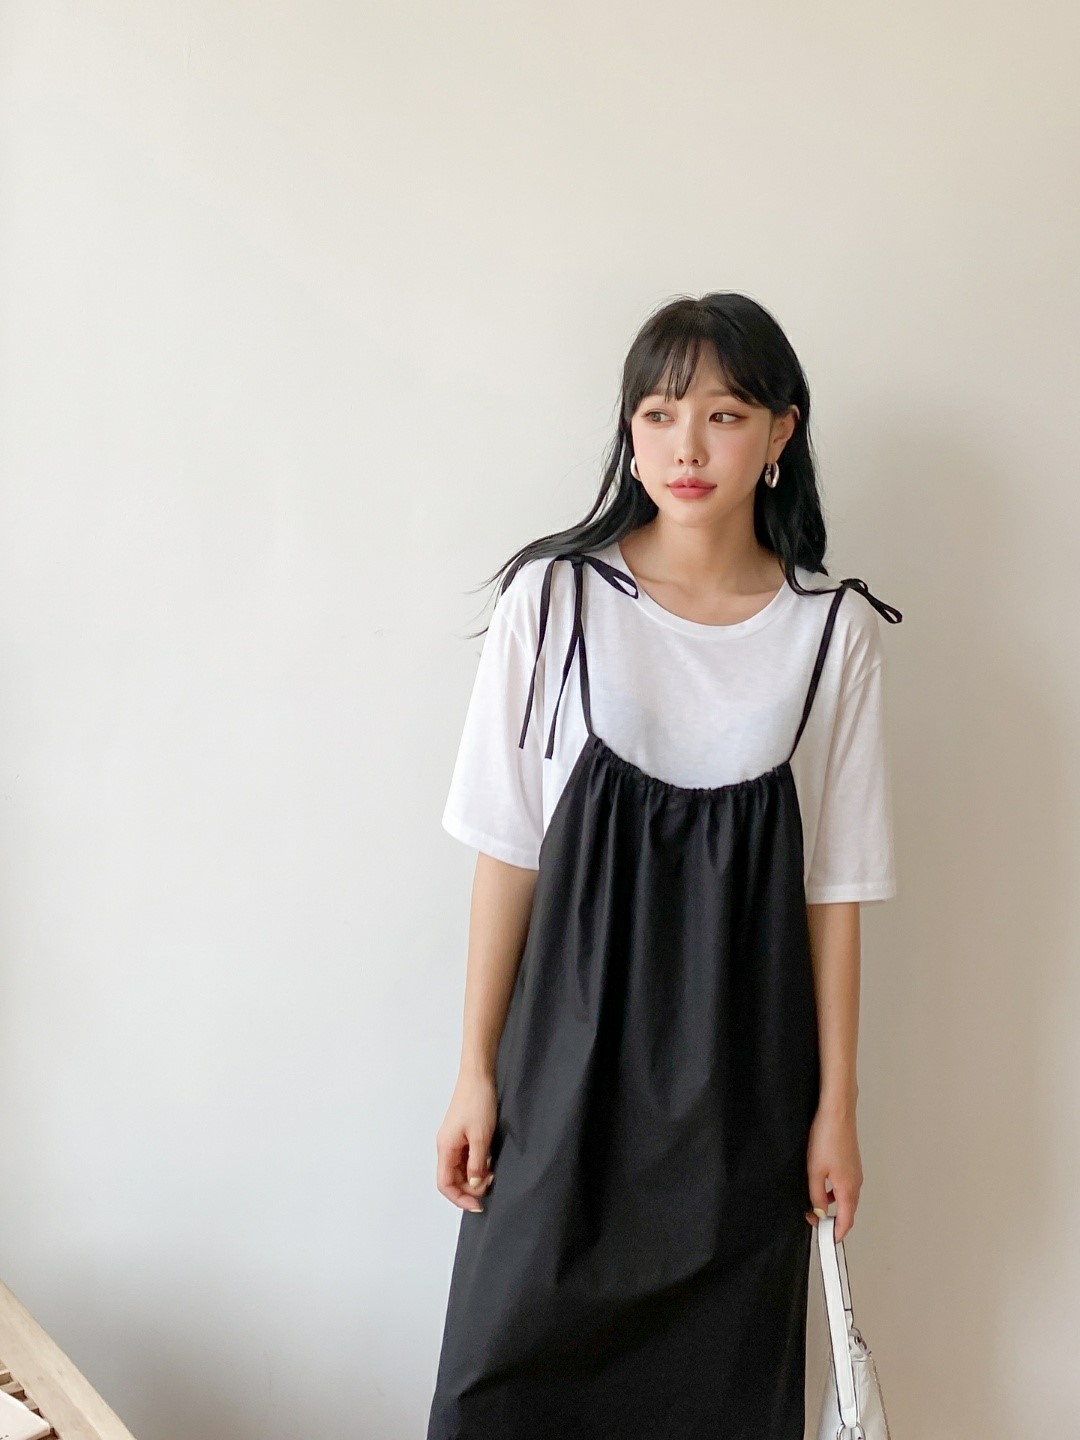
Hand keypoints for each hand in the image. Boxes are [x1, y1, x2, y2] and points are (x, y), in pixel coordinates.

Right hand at [435, 1068, 496, 1211]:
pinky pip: (466, 1157)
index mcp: (445, 1148)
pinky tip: (489, 1161)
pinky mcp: (462, 1134)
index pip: (445, 1184)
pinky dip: (477, 1164)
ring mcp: (454, 1140)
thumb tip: (474, 1186)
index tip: (478, 1204)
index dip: (460, 1198)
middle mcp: (446, 1146)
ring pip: (460, 1169)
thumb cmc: (478, 1102)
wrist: (479, 1076)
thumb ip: (477, 1164)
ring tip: (492, 1173)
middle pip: (452, 1178)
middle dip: (470, 1187)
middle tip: (491, 1184)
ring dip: (474, 1176)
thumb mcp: (481, 1137)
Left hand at [805, 1102, 862, 1242]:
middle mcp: (856, 1183)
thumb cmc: (827, 1137)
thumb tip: (818, 1212)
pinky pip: (844, 1185)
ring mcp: (855, 1172)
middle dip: (832, 1221)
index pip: (846, 1221)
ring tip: (813, 1204)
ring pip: (845, 1198)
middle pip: (847, 1211)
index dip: (836, 1234)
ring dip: (832, 1206)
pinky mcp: (851, 1163)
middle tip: (813, 1221)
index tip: (827, 1242)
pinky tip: (820, 1185)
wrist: (837, 1113)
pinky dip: (834, 1192)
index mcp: (848, 1189)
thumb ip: (816, 1195)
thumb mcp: (814, 1170)